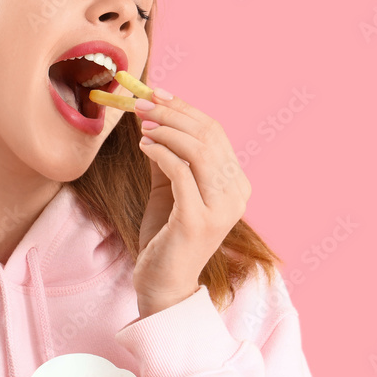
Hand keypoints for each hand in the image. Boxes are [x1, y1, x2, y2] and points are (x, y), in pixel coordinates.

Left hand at [131, 90, 251, 318]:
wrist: (163, 283)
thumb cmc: (165, 235)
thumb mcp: (168, 188)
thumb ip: (167, 156)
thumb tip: (152, 117)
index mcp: (235, 184)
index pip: (215, 132)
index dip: (184, 109)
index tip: (155, 93)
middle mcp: (236, 194)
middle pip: (208, 136)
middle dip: (172, 113)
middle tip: (140, 103)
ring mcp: (221, 208)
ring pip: (198, 150)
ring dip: (166, 129)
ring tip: (142, 124)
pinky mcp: (199, 220)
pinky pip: (181, 173)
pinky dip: (161, 153)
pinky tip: (144, 146)